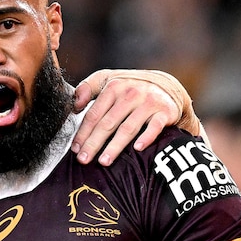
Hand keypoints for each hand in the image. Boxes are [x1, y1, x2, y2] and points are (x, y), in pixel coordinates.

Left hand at [71, 69, 198, 165]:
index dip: (83, 132)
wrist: (166, 86)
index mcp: (113, 87)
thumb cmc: (129, 87)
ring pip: (128, 127)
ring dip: (115, 145)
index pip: (94, 114)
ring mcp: (148, 103)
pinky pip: (155, 126)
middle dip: (94, 143)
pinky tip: (137, 148)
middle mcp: (130, 94)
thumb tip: (75, 104)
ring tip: (104, 161)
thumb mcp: (107, 79)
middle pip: (108, 123)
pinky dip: (147, 137)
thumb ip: (88, 88)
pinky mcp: (165, 111)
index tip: (75, 149)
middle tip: (84, 159)